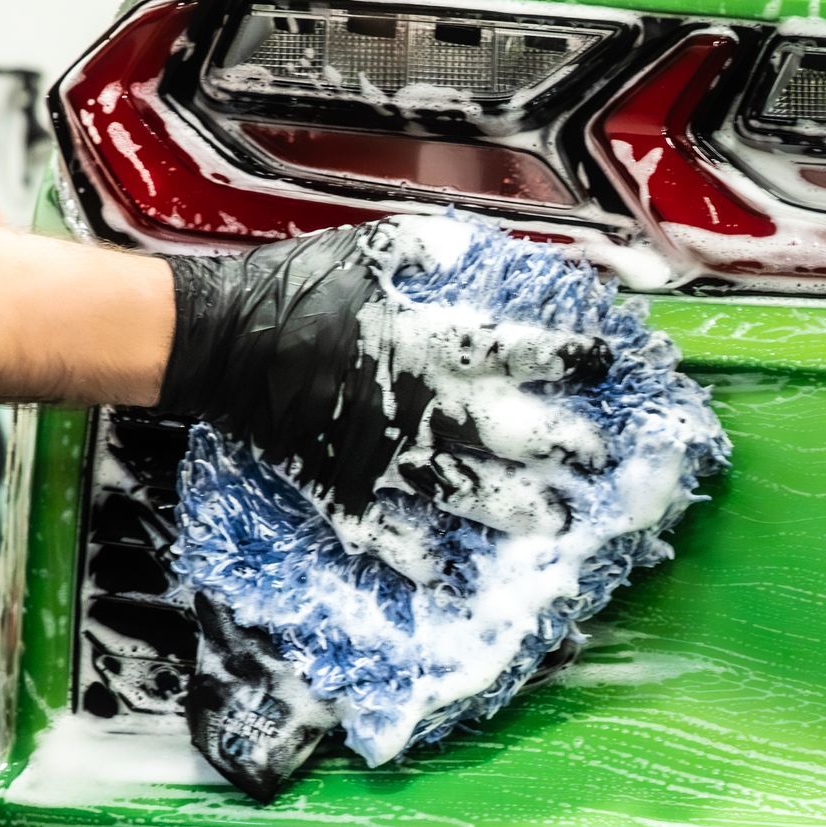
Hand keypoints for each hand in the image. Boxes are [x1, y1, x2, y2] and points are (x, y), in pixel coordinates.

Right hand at [154, 219, 609, 537]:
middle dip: (557, 447)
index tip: (606, 363)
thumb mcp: (364, 249)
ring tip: (558, 523)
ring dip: (513, 509)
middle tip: (597, 460)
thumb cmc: (294, 288)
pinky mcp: (344, 488)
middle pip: (504, 432)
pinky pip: (388, 535)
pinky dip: (418, 560)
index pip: (515, 349)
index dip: (566, 357)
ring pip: (463, 489)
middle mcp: (417, 402)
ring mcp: (382, 453)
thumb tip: (474, 248)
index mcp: (426, 342)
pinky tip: (451, 578)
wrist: (219, 340)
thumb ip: (426, 251)